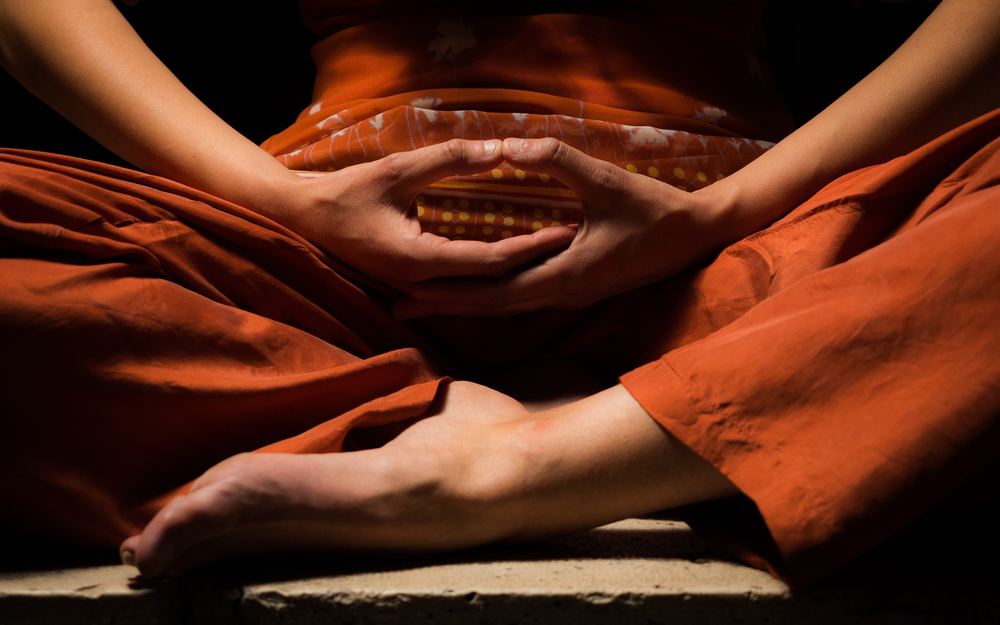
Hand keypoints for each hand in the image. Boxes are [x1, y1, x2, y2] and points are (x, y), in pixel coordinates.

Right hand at [275, 139, 576, 291]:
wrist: (306, 220)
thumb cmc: (346, 193)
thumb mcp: (397, 169)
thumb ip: (448, 160)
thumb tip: (499, 149)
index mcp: (420, 261)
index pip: (491, 261)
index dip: (533, 246)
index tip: (568, 228)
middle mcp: (423, 282)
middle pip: (493, 281)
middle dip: (535, 262)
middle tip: (574, 240)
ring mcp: (419, 286)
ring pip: (481, 287)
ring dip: (517, 270)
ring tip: (554, 248)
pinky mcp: (418, 280)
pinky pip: (465, 282)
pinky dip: (494, 270)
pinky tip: (517, 255)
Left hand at [392, 137, 728, 317]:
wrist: (695, 235)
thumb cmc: (655, 209)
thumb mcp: (607, 181)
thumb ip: (558, 161)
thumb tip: (509, 146)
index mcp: (565, 275)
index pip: (493, 292)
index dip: (449, 292)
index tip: (410, 291)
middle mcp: (562, 292)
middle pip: (491, 307)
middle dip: (445, 306)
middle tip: (400, 307)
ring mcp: (571, 294)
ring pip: (507, 307)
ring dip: (466, 304)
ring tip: (425, 303)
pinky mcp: (578, 287)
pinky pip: (524, 298)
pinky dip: (493, 298)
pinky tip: (476, 292)